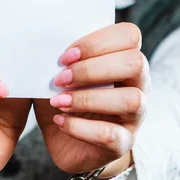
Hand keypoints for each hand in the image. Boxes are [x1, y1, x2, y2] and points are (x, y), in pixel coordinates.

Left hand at [33, 23, 149, 176]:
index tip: (65, 56)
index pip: (129, 35)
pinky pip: (111, 135)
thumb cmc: (64, 98)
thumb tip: (42, 45)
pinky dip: (81, 127)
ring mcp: (135, 116)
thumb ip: (60, 57)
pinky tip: (60, 122)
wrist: (65, 141)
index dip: (98, 42)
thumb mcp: (59, 73)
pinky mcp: (123, 144)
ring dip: (89, 98)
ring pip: (132, 100)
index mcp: (124, 59)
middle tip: (60, 79)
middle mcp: (138, 84)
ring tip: (59, 102)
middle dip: (93, 69)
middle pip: (135, 63)